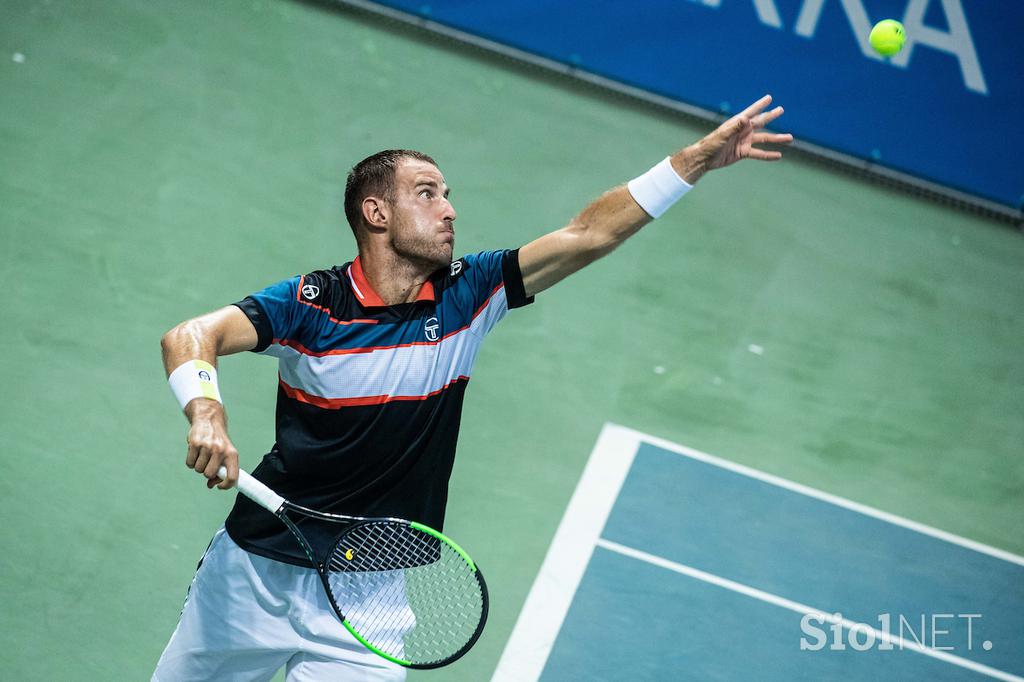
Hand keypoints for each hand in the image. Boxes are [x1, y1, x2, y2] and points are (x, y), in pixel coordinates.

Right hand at [184, 399, 238, 489]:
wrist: (210, 419)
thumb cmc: (219, 441)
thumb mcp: (225, 453)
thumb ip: (220, 470)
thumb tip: (211, 485)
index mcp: (232, 454)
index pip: (232, 476)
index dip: (226, 485)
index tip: (219, 486)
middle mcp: (220, 450)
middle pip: (208, 474)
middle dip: (206, 472)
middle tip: (207, 463)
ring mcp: (207, 446)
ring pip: (198, 469)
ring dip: (198, 466)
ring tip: (202, 455)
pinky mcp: (195, 443)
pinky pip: (189, 463)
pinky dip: (190, 461)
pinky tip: (195, 452)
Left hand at [672, 95, 792, 182]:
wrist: (705, 158)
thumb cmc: (711, 144)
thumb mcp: (723, 135)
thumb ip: (735, 127)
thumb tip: (745, 118)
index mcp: (738, 123)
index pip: (751, 112)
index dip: (760, 105)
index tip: (769, 98)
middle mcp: (743, 130)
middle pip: (761, 122)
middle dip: (771, 116)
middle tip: (781, 109)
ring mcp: (744, 141)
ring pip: (764, 139)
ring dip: (777, 139)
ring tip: (790, 138)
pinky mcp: (744, 152)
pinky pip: (759, 153)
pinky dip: (768, 155)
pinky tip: (779, 155)